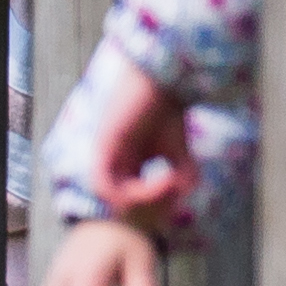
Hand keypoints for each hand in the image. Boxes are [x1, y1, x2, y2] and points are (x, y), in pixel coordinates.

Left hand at [73, 60, 198, 224]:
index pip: (129, 199)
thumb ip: (180, 174)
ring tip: (171, 185)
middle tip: (177, 191)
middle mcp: (110, 161)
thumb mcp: (177, 150)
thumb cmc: (167, 110)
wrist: (164, 80)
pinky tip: (162, 179)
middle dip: (151, 205)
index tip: (180, 192)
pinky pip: (104, 185)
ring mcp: (103, 155)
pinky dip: (132, 192)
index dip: (154, 205)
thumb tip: (183, 194)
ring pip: (111, 197)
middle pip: (119, 202)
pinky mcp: (102, 147)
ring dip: (143, 200)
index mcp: (124, 163)